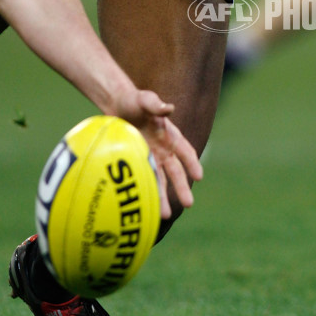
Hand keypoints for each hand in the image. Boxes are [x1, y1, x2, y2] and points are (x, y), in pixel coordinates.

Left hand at [116, 90, 203, 218]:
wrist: (117, 105)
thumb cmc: (134, 100)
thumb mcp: (145, 99)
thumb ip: (155, 104)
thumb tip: (168, 108)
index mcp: (171, 135)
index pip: (185, 151)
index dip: (192, 163)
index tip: (198, 176)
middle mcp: (165, 150)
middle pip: (176, 172)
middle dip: (181, 188)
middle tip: (188, 204)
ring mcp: (152, 158)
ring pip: (160, 181)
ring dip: (163, 198)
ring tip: (163, 216)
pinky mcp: (138, 163)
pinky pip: (144, 180)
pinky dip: (146, 193)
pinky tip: (147, 208)